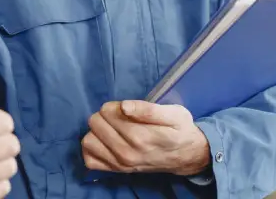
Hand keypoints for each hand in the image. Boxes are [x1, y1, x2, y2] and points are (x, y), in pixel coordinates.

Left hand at [81, 100, 210, 176]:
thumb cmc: (180, 130)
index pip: (108, 112)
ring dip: (97, 131)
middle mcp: (127, 153)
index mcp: (141, 136)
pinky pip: (89, 159)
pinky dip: (94, 148)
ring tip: (112, 129)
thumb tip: (123, 106)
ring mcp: (120, 164)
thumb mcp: (174, 113)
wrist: (186, 156)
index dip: (115, 105)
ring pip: (88, 141)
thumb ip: (148, 109)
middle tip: (120, 118)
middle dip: (105, 115)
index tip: (127, 109)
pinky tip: (105, 142)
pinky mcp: (116, 170)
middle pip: (96, 123)